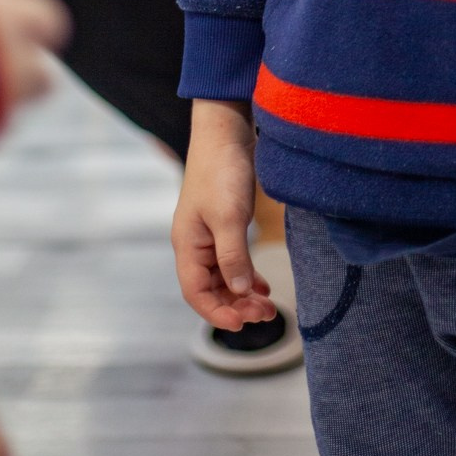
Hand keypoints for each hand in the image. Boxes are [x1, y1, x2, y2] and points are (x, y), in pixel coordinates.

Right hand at [172, 101, 274, 331]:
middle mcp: (195, 244)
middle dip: (235, 306)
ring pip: (224, 277)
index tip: (243, 324)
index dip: (217, 313)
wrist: (226, 131)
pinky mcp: (225, 224)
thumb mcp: (229, 216)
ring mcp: (210, 234)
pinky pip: (233, 261)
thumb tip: (239, 292)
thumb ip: (233, 255)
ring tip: (268, 306)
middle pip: (211, 289)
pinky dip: (246, 275)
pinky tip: (263, 285)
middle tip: (266, 314)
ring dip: (243, 294)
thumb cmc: (222, 170)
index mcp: (187, 244)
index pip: (196, 293)